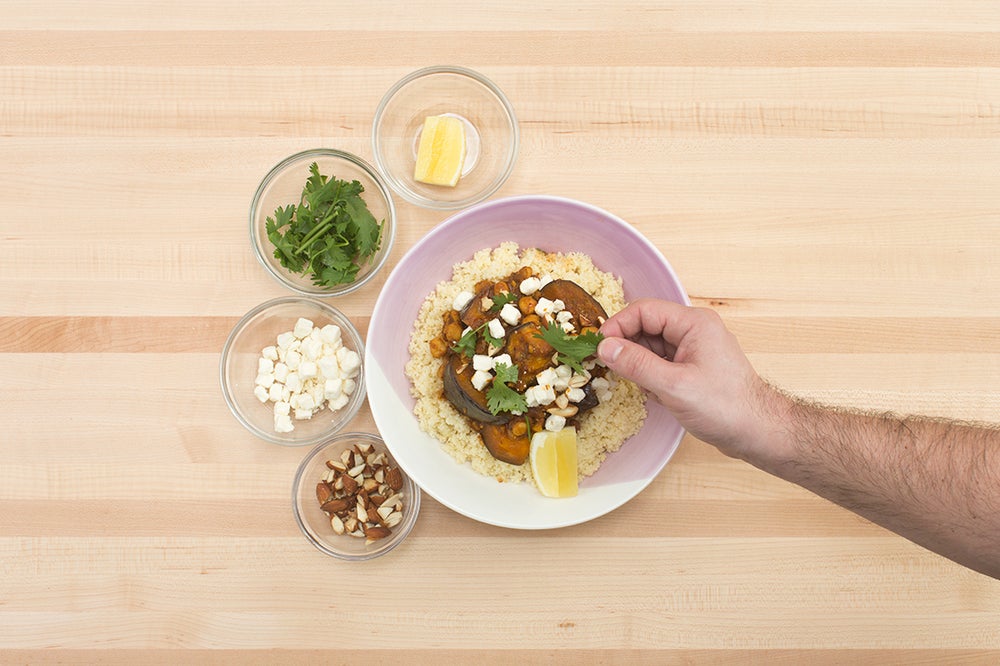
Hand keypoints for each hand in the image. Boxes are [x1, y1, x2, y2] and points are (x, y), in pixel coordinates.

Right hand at [597, 298, 783, 459]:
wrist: (758, 432)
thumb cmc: (725, 407)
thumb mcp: (673, 386)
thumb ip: (636, 364)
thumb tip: (604, 347)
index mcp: (693, 323)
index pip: (644, 310)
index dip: (618, 326)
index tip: (599, 348)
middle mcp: (693, 330)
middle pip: (646, 326)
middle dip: (627, 347)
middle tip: (611, 369)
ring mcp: (693, 348)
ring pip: (651, 346)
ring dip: (639, 365)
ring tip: (642, 387)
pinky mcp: (692, 367)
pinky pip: (660, 362)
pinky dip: (651, 376)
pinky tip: (656, 395)